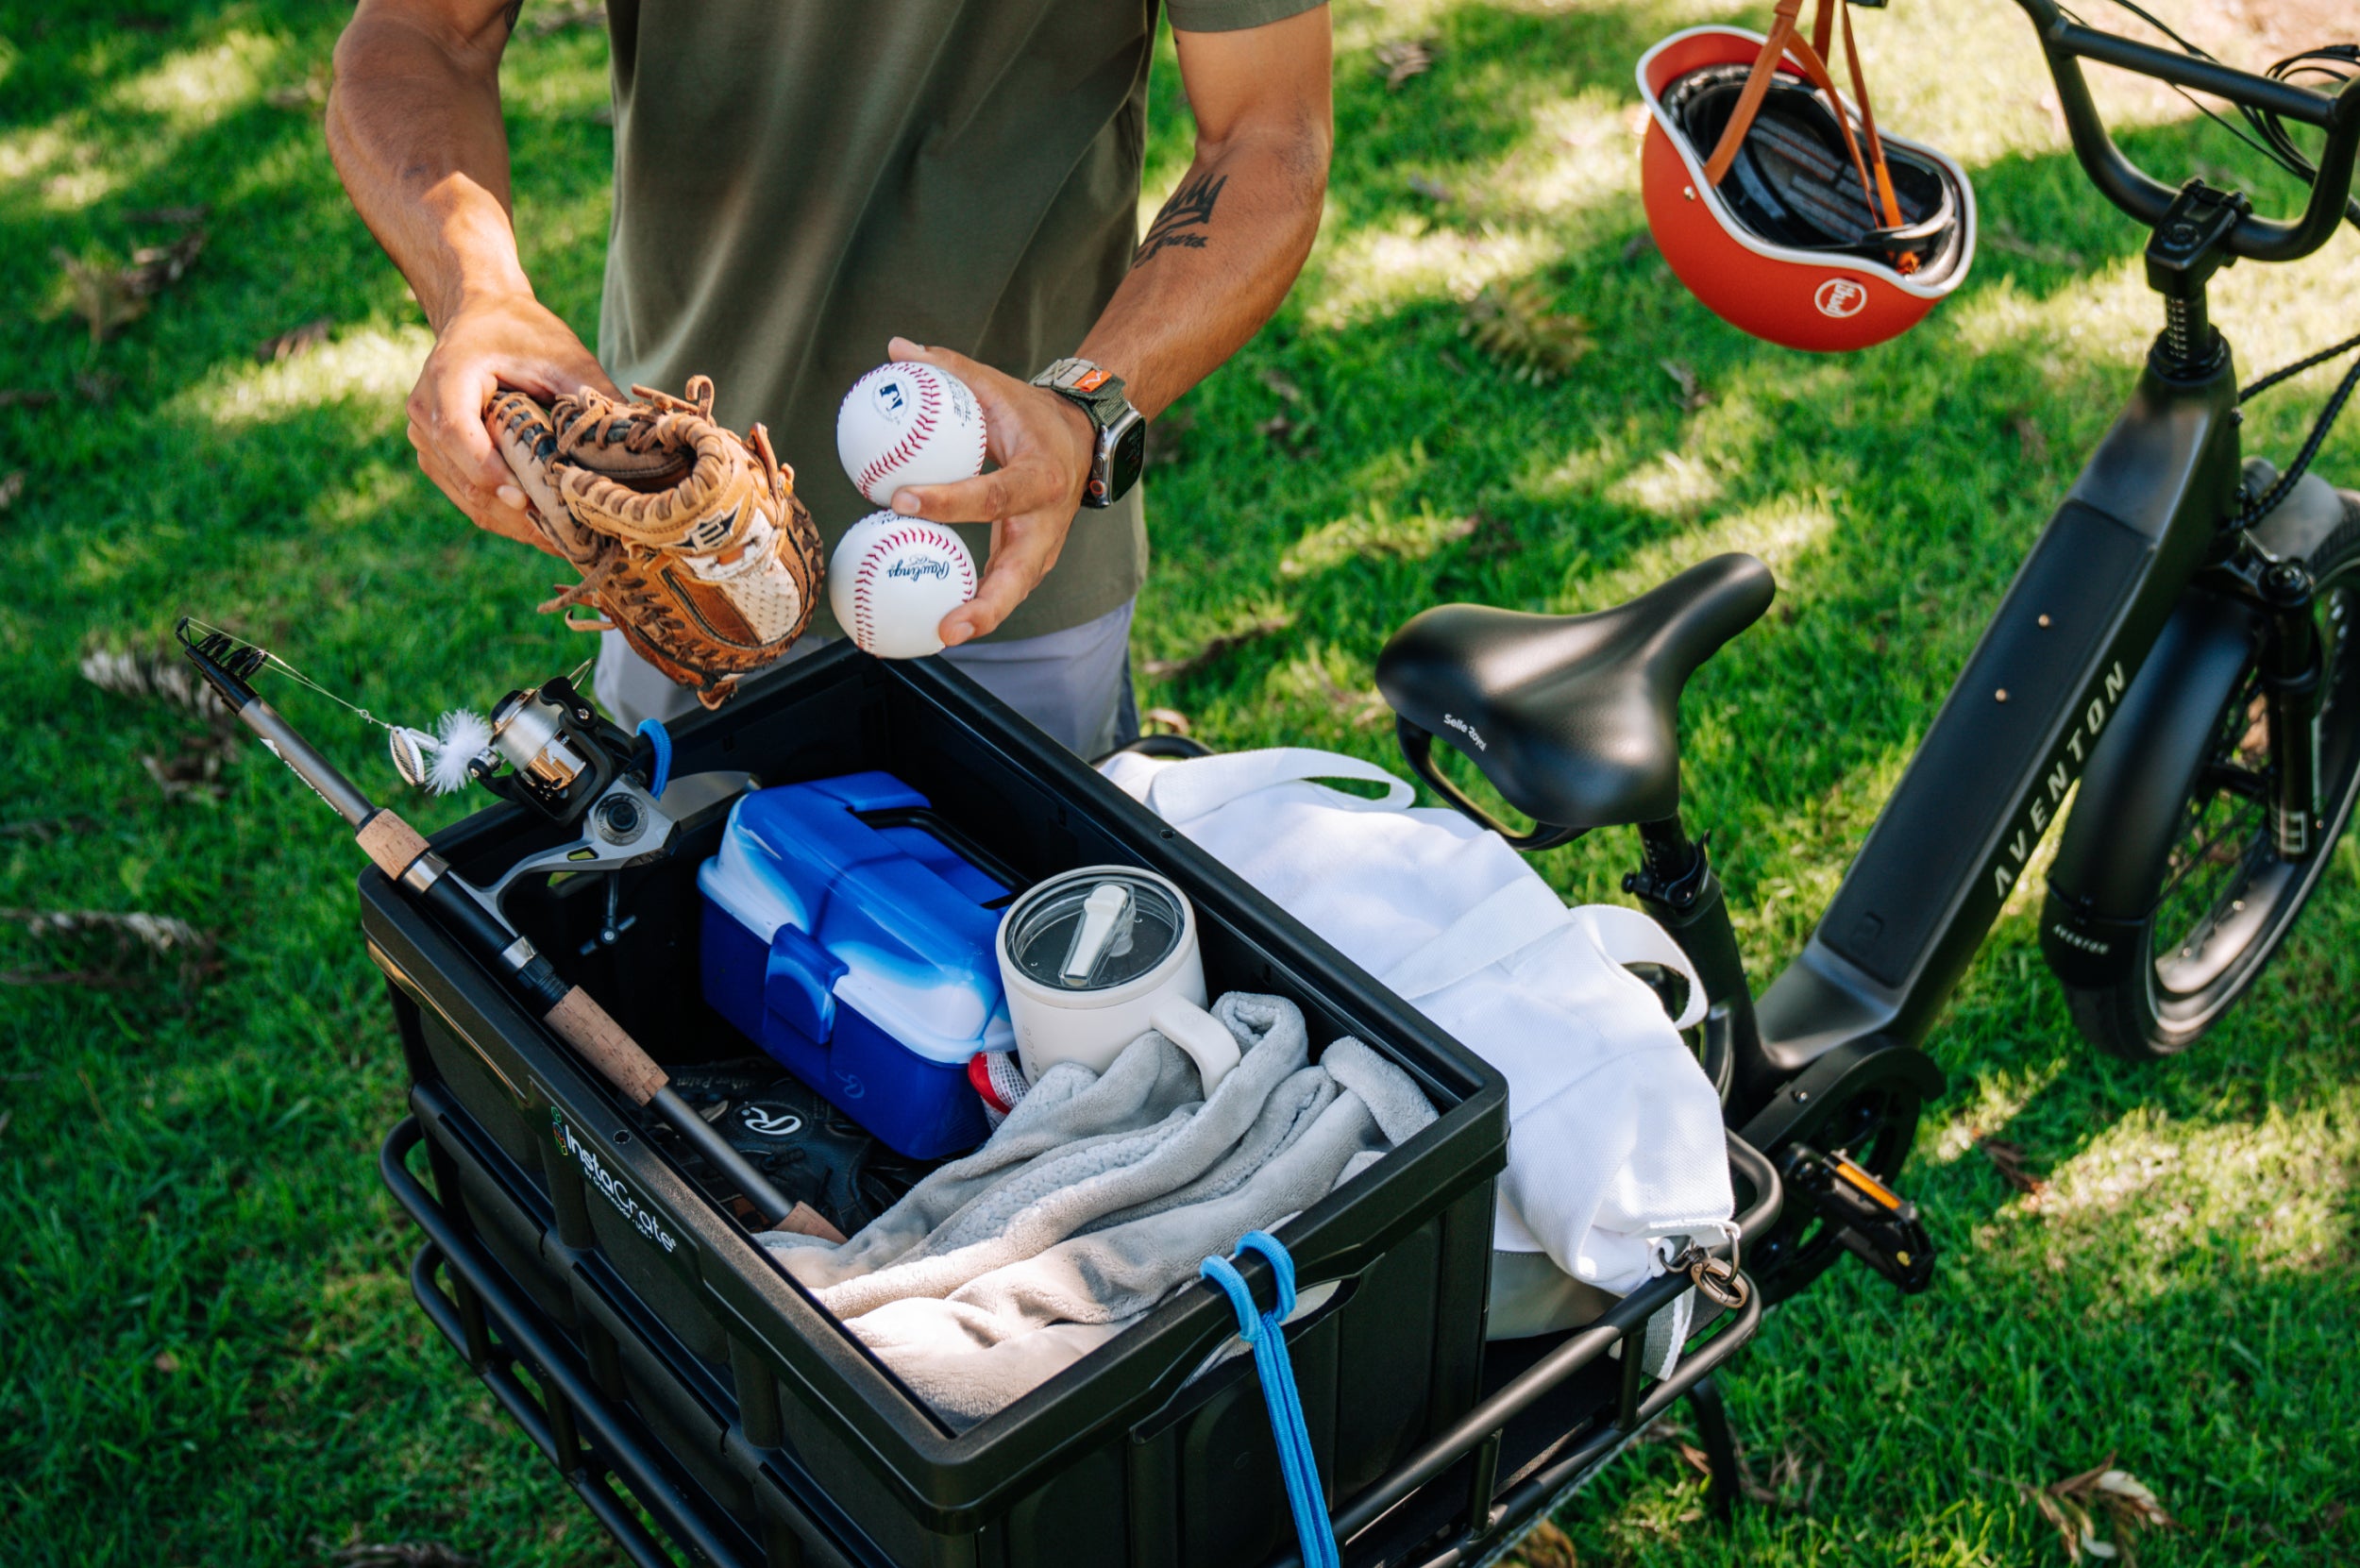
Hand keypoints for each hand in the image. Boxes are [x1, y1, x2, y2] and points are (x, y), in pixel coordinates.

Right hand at [406, 291, 618, 551]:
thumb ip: (592, 394)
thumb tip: (641, 437)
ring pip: (469, 500)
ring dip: (517, 526)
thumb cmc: (522, 331)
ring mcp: (426, 442)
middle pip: (466, 480)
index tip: (525, 500)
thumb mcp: (562, 354)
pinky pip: (471, 499)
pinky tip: (551, 533)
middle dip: (518, 514)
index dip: (490, 472)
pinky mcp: (440, 461)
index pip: (458, 436)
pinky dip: (509, 519)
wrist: (481, 316)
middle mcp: (425, 415)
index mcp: (446, 379)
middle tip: (572, 542)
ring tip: (570, 546)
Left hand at [879, 336, 1095, 646]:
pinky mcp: (1033, 561)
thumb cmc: (1030, 413)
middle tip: (947, 626)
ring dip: (982, 618)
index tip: (900, 499)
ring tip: (938, 638)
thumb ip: (948, 368)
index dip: (947, 500)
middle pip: (1020, 573)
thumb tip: (895, 349)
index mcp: (1040, 476)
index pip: (990, 493)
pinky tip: (935, 624)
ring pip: (1015, 591)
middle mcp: (1048, 522)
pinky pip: (1004, 589)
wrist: (1083, 440)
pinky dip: (977, 609)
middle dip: (987, 604)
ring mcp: (1044, 548)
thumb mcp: (995, 385)